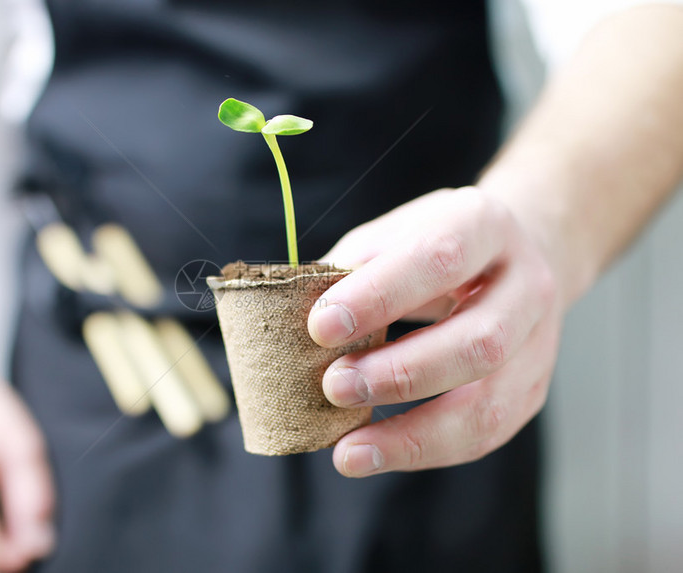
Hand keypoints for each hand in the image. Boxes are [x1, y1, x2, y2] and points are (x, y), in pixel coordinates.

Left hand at [309, 187, 561, 475]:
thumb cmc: (432, 246)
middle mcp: (527, 285)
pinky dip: (424, 451)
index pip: (439, 258)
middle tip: (334, 386)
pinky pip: (484, 435)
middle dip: (399, 373)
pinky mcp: (531, 391)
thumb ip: (349, 271)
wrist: (515, 255)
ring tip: (348, 450)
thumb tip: (289, 320)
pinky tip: (375, 454)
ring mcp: (539, 344)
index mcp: (486, 225)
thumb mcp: (392, 236)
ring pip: (489, 403)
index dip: (379, 295)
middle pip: (477, 341)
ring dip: (412, 433)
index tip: (320, 326)